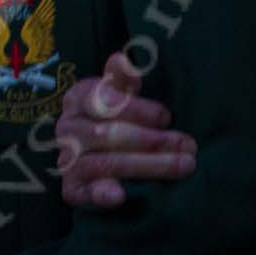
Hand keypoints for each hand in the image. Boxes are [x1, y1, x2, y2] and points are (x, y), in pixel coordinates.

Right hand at [56, 52, 197, 207]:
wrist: (98, 155)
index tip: (166, 117)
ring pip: (104, 163)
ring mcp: (68, 160)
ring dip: (147, 166)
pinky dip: (101, 194)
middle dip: (152, 141)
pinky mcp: (73, 190)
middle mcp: (68, 129)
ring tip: (183, 166)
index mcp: (78, 99)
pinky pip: (84, 193)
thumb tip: (122, 59)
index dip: (135, 109)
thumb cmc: (117, 119)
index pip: (101, 101)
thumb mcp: (121, 94)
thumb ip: (122, 79)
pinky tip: (121, 195)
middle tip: (188, 146)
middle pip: (107, 135)